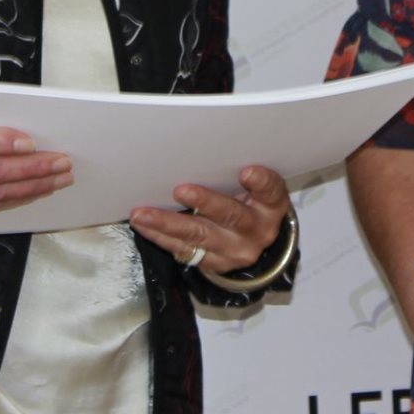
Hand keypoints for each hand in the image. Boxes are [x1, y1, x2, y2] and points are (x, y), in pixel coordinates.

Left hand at [129, 164, 290, 272]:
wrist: (254, 241)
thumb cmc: (251, 202)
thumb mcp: (257, 188)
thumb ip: (236, 172)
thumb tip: (201, 149)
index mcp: (271, 205)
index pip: (271, 191)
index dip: (260, 182)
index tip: (246, 171)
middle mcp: (257, 230)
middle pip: (231, 216)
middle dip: (204, 203)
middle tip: (180, 190)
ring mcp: (235, 250)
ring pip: (199, 236)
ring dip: (167, 223)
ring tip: (142, 214)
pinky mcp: (214, 263)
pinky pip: (183, 250)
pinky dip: (160, 236)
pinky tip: (143, 225)